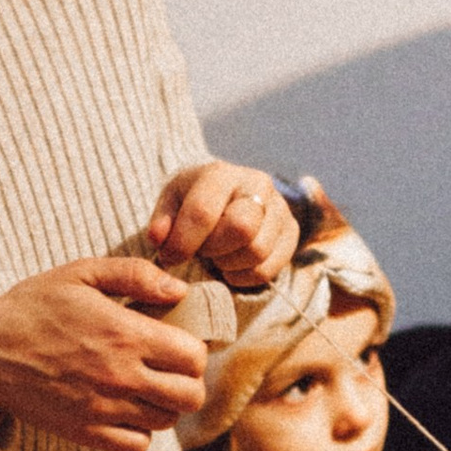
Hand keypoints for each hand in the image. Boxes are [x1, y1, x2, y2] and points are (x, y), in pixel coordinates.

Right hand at [0, 257, 208, 450]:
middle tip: (171, 370)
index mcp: (125, 334)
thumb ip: (135, 275)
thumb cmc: (33, 306)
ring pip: (166, 422)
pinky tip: (126, 410)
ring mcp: (104, 410)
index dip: (193, 349)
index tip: (178, 343)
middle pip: (189, 396)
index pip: (193, 356)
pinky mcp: (86, 433)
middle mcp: (120, 376)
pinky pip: (137, 445)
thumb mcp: (81, 273)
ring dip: (165, 406)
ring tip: (147, 388)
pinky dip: (140, 432)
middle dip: (188, 381)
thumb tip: (179, 289)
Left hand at [144, 163, 299, 285]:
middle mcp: (258, 185)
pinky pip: (269, 270)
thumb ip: (161, 220)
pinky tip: (231, 265)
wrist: (230, 196)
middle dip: (213, 249)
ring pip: (257, 252)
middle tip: (201, 251)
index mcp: (222, 173)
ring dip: (228, 264)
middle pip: (241, 229)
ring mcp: (280, 209)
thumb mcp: (172, 201)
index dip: (184, 242)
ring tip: (216, 256)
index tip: (169, 257)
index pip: (204, 211)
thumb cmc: (195, 199)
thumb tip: (158, 239)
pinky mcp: (291, 233)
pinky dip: (244, 277)